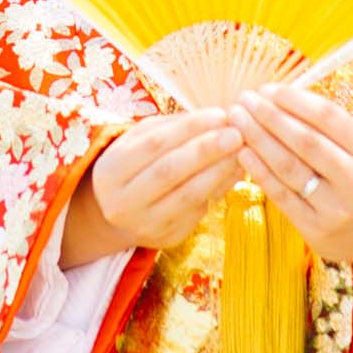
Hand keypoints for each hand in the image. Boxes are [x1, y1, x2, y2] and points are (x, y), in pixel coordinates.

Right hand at [60, 109, 243, 263]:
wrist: (118, 216)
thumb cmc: (135, 166)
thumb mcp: (139, 141)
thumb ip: (173, 127)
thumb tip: (217, 117)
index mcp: (111, 171)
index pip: (154, 144)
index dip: (189, 128)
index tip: (219, 114)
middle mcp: (124, 201)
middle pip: (170, 171)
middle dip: (207, 150)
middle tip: (237, 133)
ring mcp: (146, 223)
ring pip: (188, 195)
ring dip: (219, 171)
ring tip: (242, 151)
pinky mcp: (168, 237)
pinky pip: (200, 211)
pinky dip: (221, 188)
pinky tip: (236, 171)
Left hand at [228, 81, 352, 271]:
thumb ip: (323, 124)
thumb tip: (274, 95)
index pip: (329, 117)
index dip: (295, 100)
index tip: (267, 88)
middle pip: (306, 141)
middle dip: (270, 116)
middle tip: (244, 100)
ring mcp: (336, 208)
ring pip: (290, 168)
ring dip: (258, 139)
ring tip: (237, 120)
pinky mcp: (315, 228)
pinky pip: (281, 195)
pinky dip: (259, 171)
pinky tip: (243, 152)